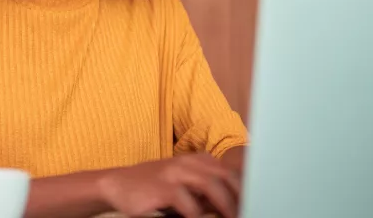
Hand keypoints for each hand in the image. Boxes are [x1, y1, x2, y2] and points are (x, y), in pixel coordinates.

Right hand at [96, 154, 240, 217]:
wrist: (116, 184)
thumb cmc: (153, 188)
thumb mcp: (182, 184)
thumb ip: (205, 190)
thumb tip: (232, 204)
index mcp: (196, 160)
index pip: (230, 171)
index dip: (245, 188)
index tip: (255, 202)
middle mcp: (187, 162)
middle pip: (225, 175)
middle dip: (240, 197)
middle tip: (247, 212)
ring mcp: (174, 173)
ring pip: (210, 184)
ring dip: (225, 205)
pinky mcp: (161, 188)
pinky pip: (187, 202)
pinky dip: (197, 215)